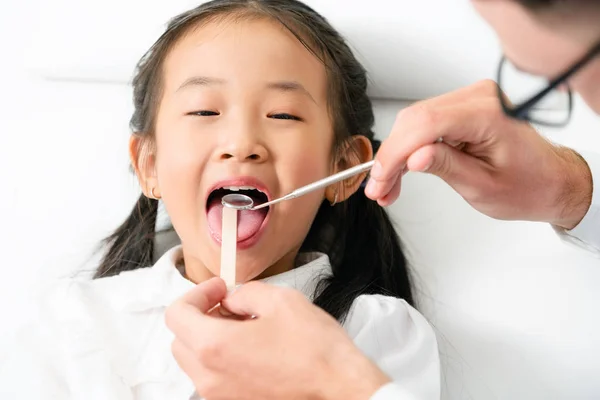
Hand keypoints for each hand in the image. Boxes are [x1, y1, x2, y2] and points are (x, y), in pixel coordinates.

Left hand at [165, 278, 389, 399]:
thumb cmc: (315, 349)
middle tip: (227, 304)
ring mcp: (221, 395)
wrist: (339, 388)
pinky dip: (221, 358)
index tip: (219, 289)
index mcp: (214, 346)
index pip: (176, 315)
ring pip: (195, 361)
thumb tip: (232, 300)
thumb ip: (245, 294)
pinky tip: (252, 347)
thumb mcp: (280, 301)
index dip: (196, 293)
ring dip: (209, 337)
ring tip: (243, 326)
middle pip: (180, 339)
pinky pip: (214, 377)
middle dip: (199, 316)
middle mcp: (210, 377)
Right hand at [365, 80, 591, 229]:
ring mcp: (471, 100)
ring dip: (397, 154)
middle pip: (415, 119)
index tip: (380, 179)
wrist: (550, 181)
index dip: (396, 152)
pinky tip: (401, 170)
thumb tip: (413, 157)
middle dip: (391, 156)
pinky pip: (426, 123)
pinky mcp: (464, 108)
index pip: (426, 124)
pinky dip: (410, 147)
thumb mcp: (483, 186)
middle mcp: (479, 98)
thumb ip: (446, 167)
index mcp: (489, 115)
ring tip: (388, 186)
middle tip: (378, 188)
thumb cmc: (528, 186)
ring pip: (415, 121)